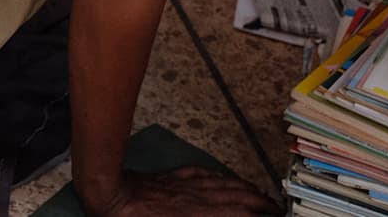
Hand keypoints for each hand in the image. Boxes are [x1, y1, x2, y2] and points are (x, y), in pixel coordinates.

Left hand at [82, 167, 281, 215]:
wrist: (112, 196)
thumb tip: (226, 211)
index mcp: (201, 215)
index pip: (240, 214)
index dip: (258, 214)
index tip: (274, 216)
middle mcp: (199, 198)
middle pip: (238, 197)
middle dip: (260, 202)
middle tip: (275, 207)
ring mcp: (186, 185)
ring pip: (224, 184)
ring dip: (245, 188)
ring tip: (260, 194)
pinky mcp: (173, 177)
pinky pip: (202, 173)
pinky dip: (219, 176)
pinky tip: (224, 177)